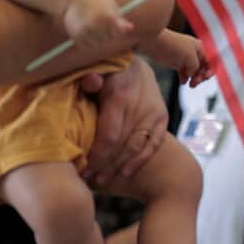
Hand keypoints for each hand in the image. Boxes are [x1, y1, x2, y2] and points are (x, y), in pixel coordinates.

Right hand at [63, 0, 132, 48]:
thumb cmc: (95, 0)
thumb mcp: (110, 4)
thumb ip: (120, 18)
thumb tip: (131, 29)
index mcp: (107, 16)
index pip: (120, 31)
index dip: (120, 29)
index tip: (120, 25)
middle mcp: (96, 25)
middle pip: (110, 38)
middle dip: (109, 32)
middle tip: (101, 21)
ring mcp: (86, 31)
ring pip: (99, 44)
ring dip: (98, 38)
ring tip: (92, 25)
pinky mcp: (76, 37)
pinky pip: (88, 47)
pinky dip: (88, 42)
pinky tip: (86, 31)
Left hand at [80, 57, 166, 186]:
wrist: (134, 62)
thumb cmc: (105, 69)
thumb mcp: (95, 70)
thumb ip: (89, 78)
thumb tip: (91, 82)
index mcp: (121, 96)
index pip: (109, 137)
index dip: (96, 157)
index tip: (81, 169)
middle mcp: (141, 106)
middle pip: (121, 146)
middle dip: (102, 166)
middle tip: (85, 179)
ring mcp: (155, 113)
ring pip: (136, 148)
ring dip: (118, 167)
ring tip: (100, 181)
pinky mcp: (163, 116)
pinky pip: (153, 144)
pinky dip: (139, 161)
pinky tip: (124, 174)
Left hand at [150, 32, 213, 86]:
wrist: (154, 43)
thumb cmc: (173, 46)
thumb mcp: (190, 57)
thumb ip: (196, 67)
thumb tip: (192, 75)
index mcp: (200, 47)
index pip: (211, 61)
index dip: (211, 71)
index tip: (205, 77)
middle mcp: (194, 52)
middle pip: (203, 68)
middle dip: (201, 77)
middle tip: (195, 83)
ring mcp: (185, 58)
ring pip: (194, 72)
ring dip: (194, 79)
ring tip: (190, 84)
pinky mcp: (176, 63)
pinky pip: (185, 73)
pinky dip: (185, 78)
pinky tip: (183, 82)